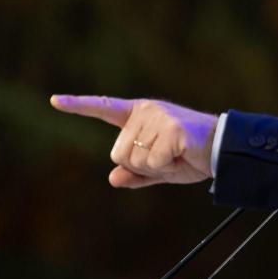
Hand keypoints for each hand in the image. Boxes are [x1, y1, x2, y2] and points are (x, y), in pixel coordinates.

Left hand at [50, 94, 218, 188]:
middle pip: (118, 153)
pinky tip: (183, 155)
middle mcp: (146, 111)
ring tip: (178, 154)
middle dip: (141, 164)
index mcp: (141, 115)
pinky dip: (167, 166)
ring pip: (134, 159)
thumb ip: (136, 173)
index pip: (105, 108)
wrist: (223, 151)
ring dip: (155, 166)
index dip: (79, 106)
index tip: (54, 101)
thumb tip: (113, 178)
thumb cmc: (192, 156)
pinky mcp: (171, 129)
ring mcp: (158, 118)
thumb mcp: (160, 168)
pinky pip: (153, 162)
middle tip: (169, 156)